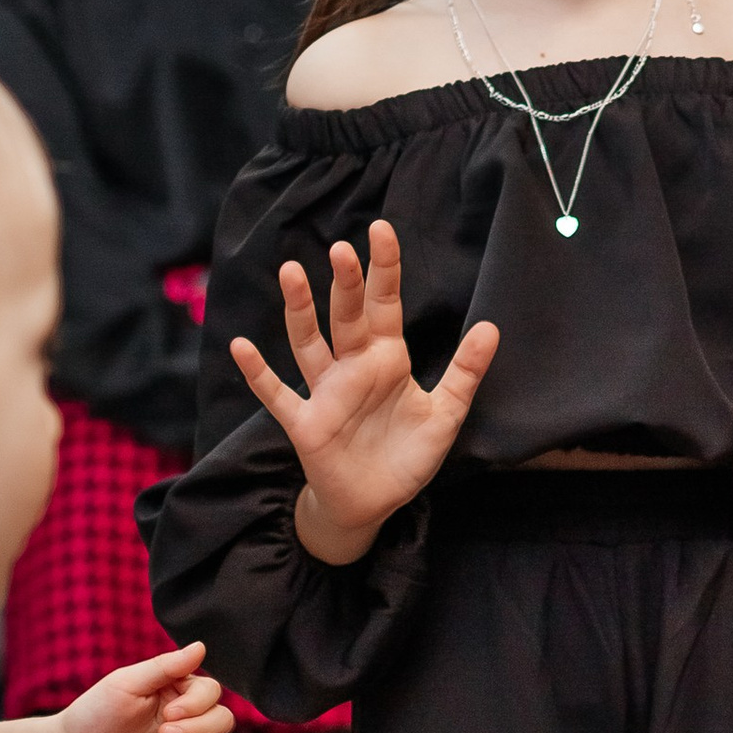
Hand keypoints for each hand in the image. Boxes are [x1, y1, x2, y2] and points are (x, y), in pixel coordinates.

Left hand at [40, 645, 234, 732]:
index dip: (198, 704)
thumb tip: (201, 647)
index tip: (169, 712)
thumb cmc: (91, 715)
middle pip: (223, 719)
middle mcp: (181, 717)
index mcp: (172, 690)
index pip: (211, 691)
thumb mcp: (126, 683)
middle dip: (199, 729)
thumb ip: (165, 666)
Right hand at [230, 220, 499, 566]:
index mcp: (387, 358)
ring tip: (290, 272)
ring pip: (308, 343)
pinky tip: (241, 347)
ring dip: (299, 311)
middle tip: (341, 249)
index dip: (384, 268)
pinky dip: (259, 374)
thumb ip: (465, 371)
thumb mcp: (446, 414)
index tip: (381, 228)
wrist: (375, 503)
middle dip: (345, 284)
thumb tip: (491, 327)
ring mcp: (325, 393)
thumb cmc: (406, 454)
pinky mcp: (307, 424)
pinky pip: (278, 396)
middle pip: (346, 316)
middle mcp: (352, 367)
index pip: (385, 304)